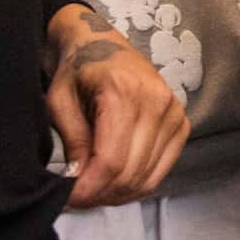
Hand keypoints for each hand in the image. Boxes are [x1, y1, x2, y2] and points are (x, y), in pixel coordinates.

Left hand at [45, 3, 190, 208]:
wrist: (99, 41)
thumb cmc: (75, 69)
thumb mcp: (59, 102)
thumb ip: (73, 142)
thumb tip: (79, 182)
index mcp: (124, 92)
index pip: (111, 161)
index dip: (88, 189)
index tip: (67, 199)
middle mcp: (156, 102)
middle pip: (131, 173)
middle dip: (101, 195)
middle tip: (77, 198)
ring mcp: (174, 113)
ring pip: (148, 177)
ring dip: (118, 194)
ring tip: (93, 190)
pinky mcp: (181, 123)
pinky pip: (162, 169)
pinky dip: (138, 184)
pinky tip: (115, 183)